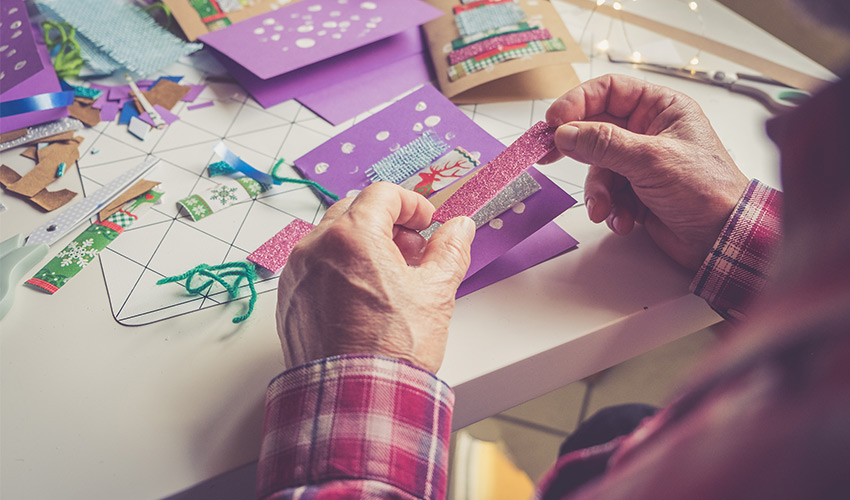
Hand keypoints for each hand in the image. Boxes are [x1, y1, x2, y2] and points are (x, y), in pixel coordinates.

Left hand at [275, 182, 475, 373]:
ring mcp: (297, 273)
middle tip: (411, 249)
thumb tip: (459, 229)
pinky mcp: (289, 298)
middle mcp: (316, 247)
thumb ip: (449, 250)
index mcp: (352, 236)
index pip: (383, 194)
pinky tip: (363, 296)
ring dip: (362, 244)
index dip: (412, 204)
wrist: (356, 399)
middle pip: (353, 210)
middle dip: (387, 223)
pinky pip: (315, 266)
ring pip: (331, 238)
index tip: (427, 223)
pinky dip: (339, 268)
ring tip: (390, 276)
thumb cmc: (391, 350)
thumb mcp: (435, 293)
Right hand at [543, 74, 748, 269]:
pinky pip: (607, 192)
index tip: (554, 121)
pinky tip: (625, 218)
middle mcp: (649, 132)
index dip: (577, 102)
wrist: (723, 238)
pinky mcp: (636, 191)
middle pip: (595, 129)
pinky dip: (610, 207)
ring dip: (598, 191)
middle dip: (577, 149)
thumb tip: (566, 132)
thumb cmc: (708, 190)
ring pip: (597, 167)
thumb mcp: (650, 160)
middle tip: (548, 155)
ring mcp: (641, 162)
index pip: (609, 91)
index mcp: (661, 109)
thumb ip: (603, 143)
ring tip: (605, 206)